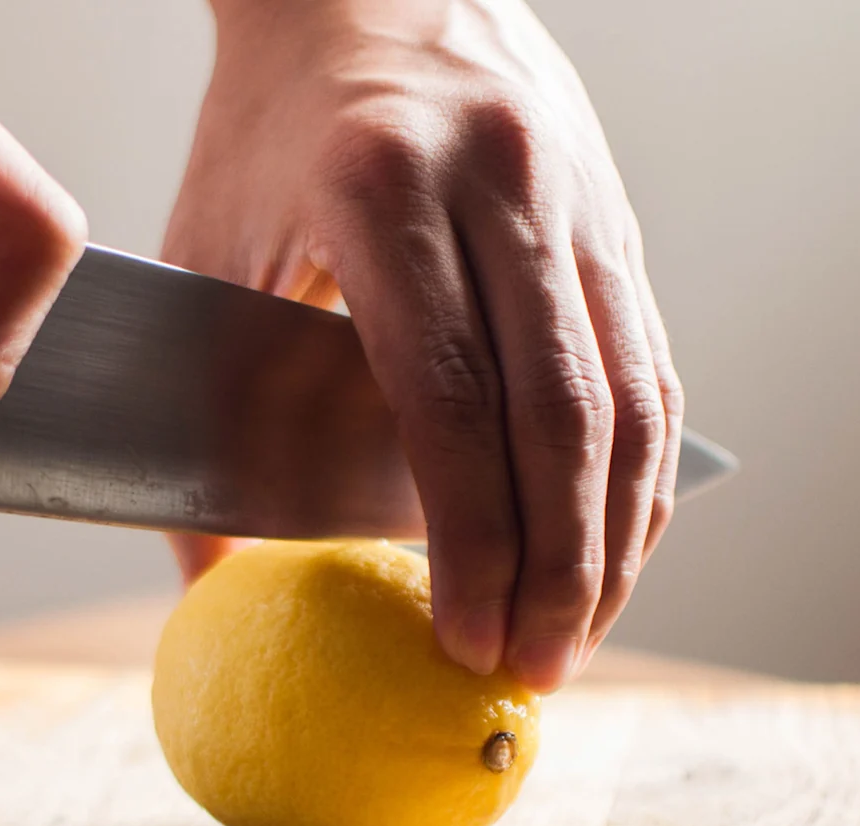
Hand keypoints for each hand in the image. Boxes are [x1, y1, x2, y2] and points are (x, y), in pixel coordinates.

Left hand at [163, 0, 682, 691]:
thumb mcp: (209, 242)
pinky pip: (651, 363)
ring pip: (631, 396)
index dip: (466, 533)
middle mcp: (503, 185)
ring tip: (579, 633)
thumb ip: (211, 404)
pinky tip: (616, 544)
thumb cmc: (268, 122)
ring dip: (616, 535)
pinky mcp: (618, 218)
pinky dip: (641, 472)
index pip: (448, 397)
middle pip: (562, 413)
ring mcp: (580, 197)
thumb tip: (212, 578)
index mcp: (382, 190)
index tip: (461, 634)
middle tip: (529, 668)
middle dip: (556, 566)